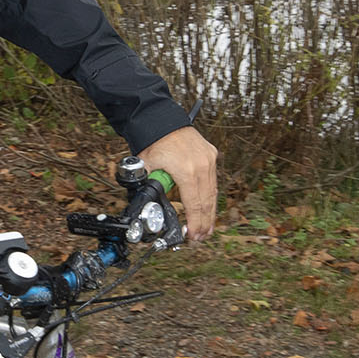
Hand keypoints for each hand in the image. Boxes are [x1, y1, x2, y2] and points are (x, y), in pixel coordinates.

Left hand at [139, 126, 218, 242]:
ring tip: (207, 228)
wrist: (162, 120)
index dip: (194, 223)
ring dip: (210, 212)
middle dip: (204, 223)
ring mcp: (209, 160)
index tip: (193, 236)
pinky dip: (210, 196)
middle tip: (201, 237)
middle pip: (207, 202)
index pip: (194, 204)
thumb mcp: (146, 167)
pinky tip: (209, 207)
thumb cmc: (154, 142)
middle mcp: (202, 166)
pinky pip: (212, 181)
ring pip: (212, 192)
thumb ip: (148, 186)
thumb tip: (146, 203)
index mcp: (186, 171)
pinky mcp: (211, 155)